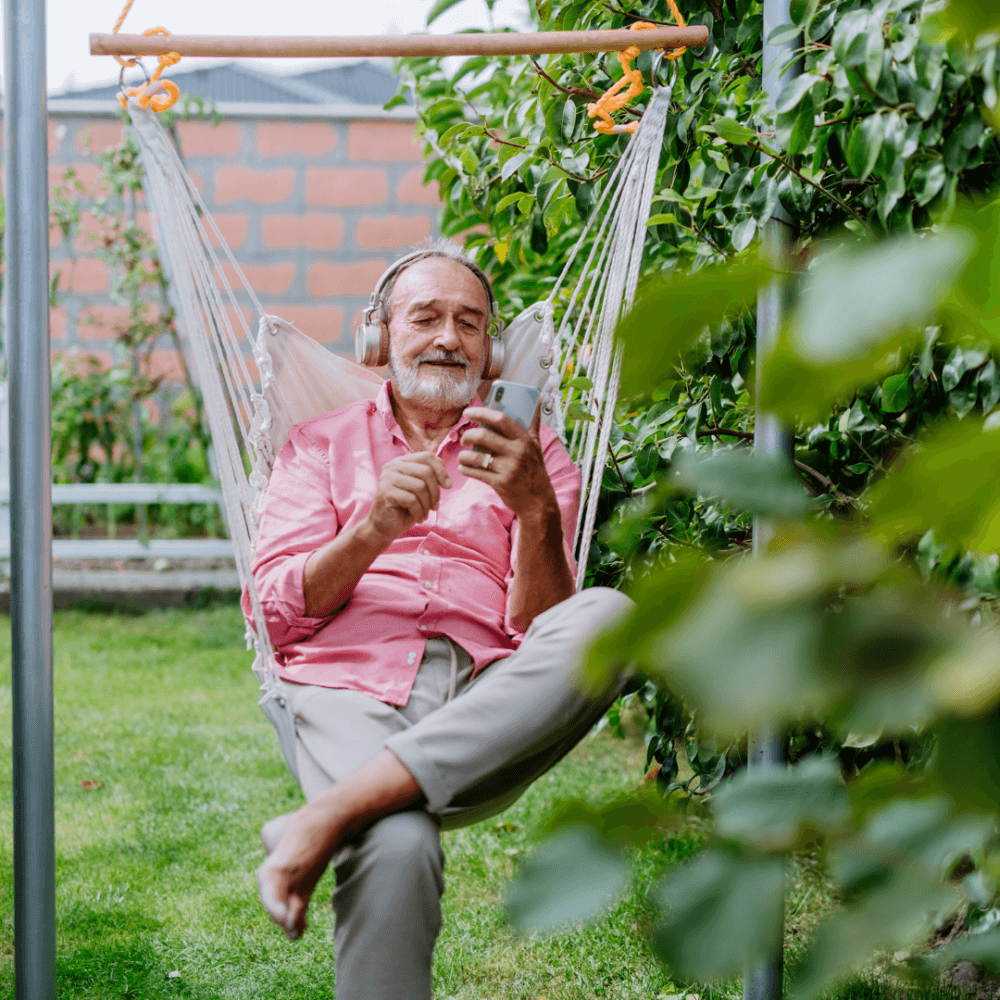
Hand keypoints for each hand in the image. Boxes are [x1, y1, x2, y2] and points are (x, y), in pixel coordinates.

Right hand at [364, 452, 450, 543]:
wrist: (384, 527)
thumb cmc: (404, 508)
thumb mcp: (420, 489)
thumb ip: (428, 474)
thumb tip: (441, 461)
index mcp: (400, 462)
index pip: (426, 456)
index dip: (441, 470)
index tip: (448, 486)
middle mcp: (392, 466)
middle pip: (426, 471)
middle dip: (435, 492)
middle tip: (435, 507)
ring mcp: (387, 478)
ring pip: (420, 486)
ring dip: (427, 504)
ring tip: (425, 513)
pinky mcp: (385, 492)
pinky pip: (412, 500)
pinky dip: (419, 512)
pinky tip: (418, 518)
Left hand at [459, 405, 557, 520]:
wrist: (538, 501)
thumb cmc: (535, 469)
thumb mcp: (536, 444)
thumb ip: (533, 421)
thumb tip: (539, 396)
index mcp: (524, 439)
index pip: (500, 418)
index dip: (481, 412)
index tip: (468, 412)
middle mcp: (517, 452)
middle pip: (483, 435)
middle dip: (468, 435)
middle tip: (464, 438)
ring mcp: (508, 469)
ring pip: (475, 455)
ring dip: (464, 455)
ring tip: (464, 455)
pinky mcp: (500, 483)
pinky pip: (474, 472)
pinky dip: (465, 468)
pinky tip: (465, 467)